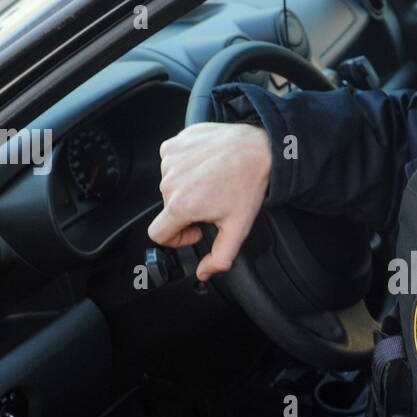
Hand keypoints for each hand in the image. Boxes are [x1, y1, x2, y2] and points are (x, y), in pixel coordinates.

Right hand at [147, 121, 271, 280]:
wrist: (258, 148)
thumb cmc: (248, 184)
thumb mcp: (238, 228)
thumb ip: (220, 257)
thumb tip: (204, 272)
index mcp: (181, 206)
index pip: (158, 234)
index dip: (177, 238)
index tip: (196, 228)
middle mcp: (170, 182)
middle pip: (168, 208)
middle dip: (188, 210)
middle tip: (213, 202)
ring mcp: (169, 160)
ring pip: (170, 185)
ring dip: (187, 187)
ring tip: (211, 182)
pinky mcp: (173, 144)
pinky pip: (172, 163)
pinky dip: (185, 167)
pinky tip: (206, 166)